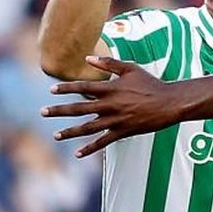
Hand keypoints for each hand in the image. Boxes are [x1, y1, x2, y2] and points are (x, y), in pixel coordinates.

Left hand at [42, 56, 180, 156]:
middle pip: (79, 109)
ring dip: (70, 132)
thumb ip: (109, 63)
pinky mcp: (123, 131)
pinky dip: (90, 148)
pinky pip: (103, 142)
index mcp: (111, 89)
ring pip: (88, 128)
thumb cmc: (151, 84)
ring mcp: (116, 120)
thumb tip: (88, 58)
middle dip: (60, 111)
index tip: (52, 90)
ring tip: (56, 135)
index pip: (83, 88)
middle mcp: (110, 105)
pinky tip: (78, 153)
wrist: (169, 103)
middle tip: (43, 112)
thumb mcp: (131, 69)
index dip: (67, 88)